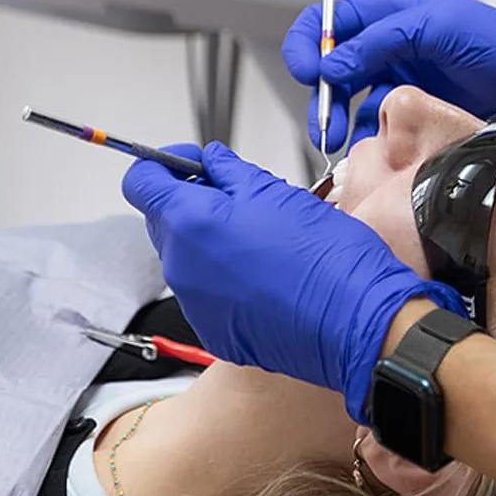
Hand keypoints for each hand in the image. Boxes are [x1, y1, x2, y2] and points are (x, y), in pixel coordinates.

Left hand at [121, 139, 465, 419]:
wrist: (354, 320)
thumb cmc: (321, 255)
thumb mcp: (273, 191)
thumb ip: (228, 171)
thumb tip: (209, 162)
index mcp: (190, 224)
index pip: (141, 182)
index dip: (165, 164)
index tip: (195, 163)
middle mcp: (181, 268)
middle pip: (164, 221)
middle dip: (192, 201)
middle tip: (238, 195)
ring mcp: (196, 305)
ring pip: (188, 258)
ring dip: (211, 241)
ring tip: (262, 237)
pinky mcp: (216, 332)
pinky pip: (207, 294)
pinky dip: (226, 278)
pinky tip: (266, 273)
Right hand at [281, 0, 495, 152]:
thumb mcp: (438, 31)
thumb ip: (381, 42)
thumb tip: (330, 64)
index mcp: (395, 13)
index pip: (331, 20)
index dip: (309, 43)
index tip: (306, 73)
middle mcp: (394, 45)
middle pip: (333, 65)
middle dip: (319, 92)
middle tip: (322, 124)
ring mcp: (406, 80)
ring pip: (351, 99)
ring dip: (336, 119)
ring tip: (336, 143)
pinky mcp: (420, 113)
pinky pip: (378, 125)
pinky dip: (365, 137)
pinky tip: (369, 150)